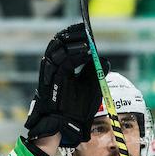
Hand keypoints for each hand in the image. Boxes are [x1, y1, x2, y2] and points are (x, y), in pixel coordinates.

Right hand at [24, 23, 106, 147]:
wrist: (66, 127)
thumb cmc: (78, 110)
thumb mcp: (91, 87)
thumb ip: (94, 72)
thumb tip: (103, 58)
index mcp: (61, 70)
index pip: (64, 47)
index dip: (73, 37)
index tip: (85, 29)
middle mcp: (54, 70)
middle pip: (58, 45)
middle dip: (71, 35)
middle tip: (84, 28)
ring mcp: (51, 75)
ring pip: (56, 52)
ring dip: (71, 42)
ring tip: (85, 36)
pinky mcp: (52, 82)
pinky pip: (61, 65)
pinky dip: (74, 56)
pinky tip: (86, 51)